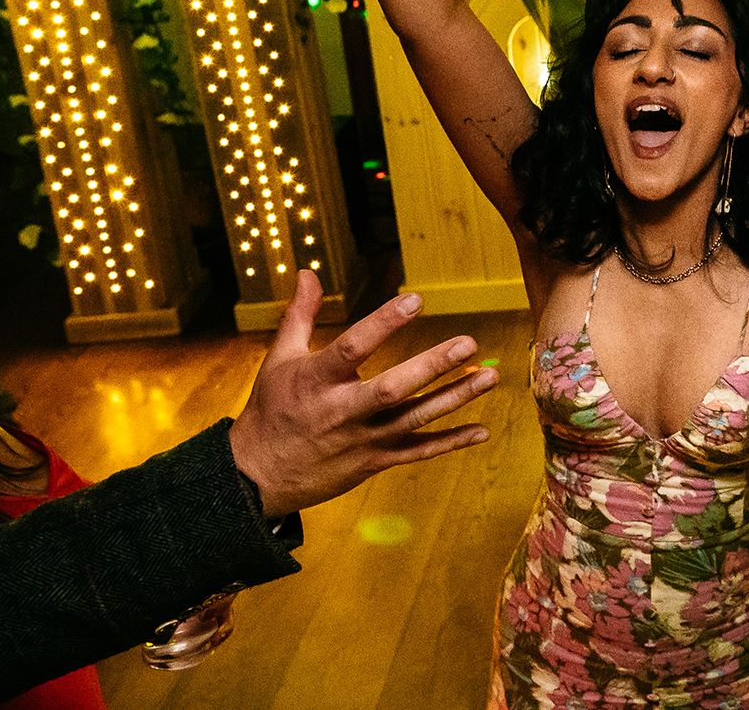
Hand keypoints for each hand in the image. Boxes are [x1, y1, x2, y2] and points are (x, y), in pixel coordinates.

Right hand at [226, 271, 496, 517]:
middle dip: (431, 367)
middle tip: (468, 343)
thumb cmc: (272, 409)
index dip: (384, 324)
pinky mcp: (373, 462)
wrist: (256, 476)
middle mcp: (340, 411)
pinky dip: (450, 443)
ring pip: (413, 420)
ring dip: (454, 399)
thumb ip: (300, 314)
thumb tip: (306, 272)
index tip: (416, 300)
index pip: (352, 348)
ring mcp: (360, 439)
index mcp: (315, 380)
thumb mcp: (279, 359)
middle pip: (391, 390)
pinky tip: (482, 431)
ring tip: (491, 376)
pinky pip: (417, 453)